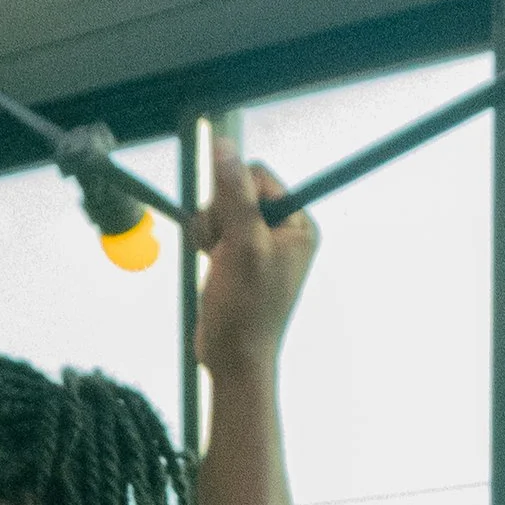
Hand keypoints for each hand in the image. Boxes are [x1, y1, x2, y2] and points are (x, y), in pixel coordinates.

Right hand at [190, 141, 316, 372]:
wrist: (232, 357)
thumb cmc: (245, 309)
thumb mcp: (242, 245)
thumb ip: (235, 194)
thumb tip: (224, 147)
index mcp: (298, 225)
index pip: (258, 176)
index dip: (236, 194)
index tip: (233, 226)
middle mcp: (284, 231)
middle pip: (237, 189)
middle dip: (220, 214)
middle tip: (224, 249)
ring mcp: (260, 243)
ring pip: (221, 207)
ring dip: (210, 228)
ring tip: (216, 259)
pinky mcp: (239, 255)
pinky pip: (215, 227)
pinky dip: (206, 240)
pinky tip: (210, 262)